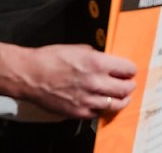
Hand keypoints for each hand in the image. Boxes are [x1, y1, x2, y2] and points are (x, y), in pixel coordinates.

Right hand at [23, 44, 137, 118]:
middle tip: (129, 84)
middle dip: (130, 85)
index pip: (128, 69)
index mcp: (97, 63)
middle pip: (126, 88)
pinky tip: (104, 103)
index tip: (130, 71)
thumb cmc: (51, 59)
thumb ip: (97, 56)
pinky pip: (100, 113)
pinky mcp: (79, 112)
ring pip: (117, 104)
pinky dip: (104, 108)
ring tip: (122, 96)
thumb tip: (108, 61)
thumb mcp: (79, 49)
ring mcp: (87, 99)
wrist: (30, 75)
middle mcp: (95, 82)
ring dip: (122, 99)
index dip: (131, 70)